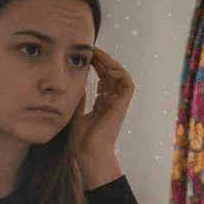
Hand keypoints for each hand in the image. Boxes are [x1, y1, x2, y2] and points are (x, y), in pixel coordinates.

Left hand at [67, 46, 133, 188]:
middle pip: (112, 75)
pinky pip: (128, 85)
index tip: (87, 55)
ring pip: (122, 76)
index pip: (104, 79)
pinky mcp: (122, 106)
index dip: (97, 65)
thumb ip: (78, 101)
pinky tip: (108, 67)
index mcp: (103, 104)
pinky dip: (121, 73)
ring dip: (112, 63)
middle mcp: (112, 102)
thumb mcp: (75, 114)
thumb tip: (75, 86)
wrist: (88, 153)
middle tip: (92, 49)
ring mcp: (118, 104)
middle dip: (103, 60)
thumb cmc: (81, 140)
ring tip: (100, 54)